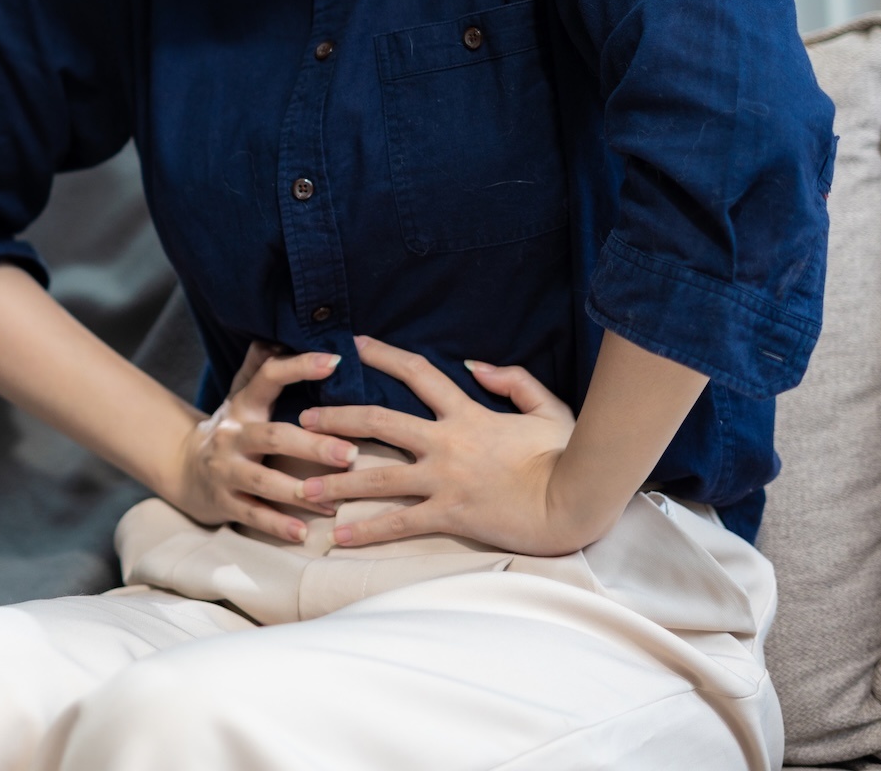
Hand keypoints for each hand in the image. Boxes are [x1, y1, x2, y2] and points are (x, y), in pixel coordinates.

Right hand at [166, 342, 361, 543]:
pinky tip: (304, 533)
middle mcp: (233, 433)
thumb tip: (282, 331)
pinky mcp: (223, 501)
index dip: (299, 366)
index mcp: (244, 404)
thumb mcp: (242, 395)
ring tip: (335, 500)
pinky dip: (278, 525)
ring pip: (264, 480)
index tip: (334, 360)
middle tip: (351, 454)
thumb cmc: (232, 429)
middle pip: (274, 435)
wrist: (183, 468)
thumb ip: (261, 366)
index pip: (268, 375)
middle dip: (313, 445)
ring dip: (301, 491)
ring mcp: (226, 469)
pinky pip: (253, 514)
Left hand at [296, 336, 594, 555]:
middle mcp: (446, 442)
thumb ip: (512, 380)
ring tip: (303, 487)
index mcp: (468, 413)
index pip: (418, 374)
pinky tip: (338, 536)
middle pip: (378, 422)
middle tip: (303, 420)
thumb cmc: (567, 455)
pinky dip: (367, 530)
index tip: (355, 344)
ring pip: (377, 476)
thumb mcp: (546, 407)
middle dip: (336, 419)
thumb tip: (475, 364)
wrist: (578, 500)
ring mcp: (445, 479)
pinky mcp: (450, 514)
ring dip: (336, 480)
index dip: (385, 355)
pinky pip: (399, 523)